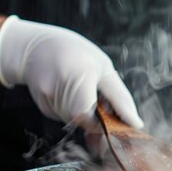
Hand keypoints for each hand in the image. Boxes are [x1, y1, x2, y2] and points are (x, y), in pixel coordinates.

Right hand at [0, 16, 143, 130]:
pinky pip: (65, 117)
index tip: (113, 118)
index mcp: (77, 74)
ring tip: (85, 91)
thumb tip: (136, 123)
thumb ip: (120, 98)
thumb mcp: (104, 68)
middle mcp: (56, 87)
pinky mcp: (43, 105)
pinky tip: (71, 92)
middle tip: (102, 102)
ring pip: (75, 121)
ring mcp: (46, 98)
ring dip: (86, 114)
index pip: (86, 114)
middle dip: (97, 119)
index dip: (101, 123)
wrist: (36, 47)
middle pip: (82, 120)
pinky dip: (74, 110)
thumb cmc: (77, 54)